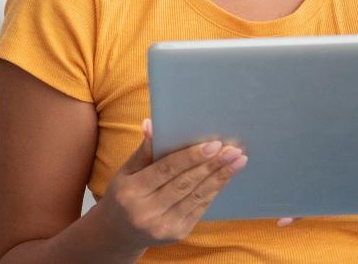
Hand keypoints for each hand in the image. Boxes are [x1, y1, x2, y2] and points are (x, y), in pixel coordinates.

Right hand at [97, 119, 246, 249]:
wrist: (120, 233)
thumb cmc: (124, 195)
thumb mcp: (126, 172)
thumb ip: (143, 150)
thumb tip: (152, 124)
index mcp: (131, 192)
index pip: (166, 170)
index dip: (191, 157)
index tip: (213, 144)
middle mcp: (146, 212)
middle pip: (185, 184)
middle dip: (212, 165)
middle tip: (232, 149)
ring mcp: (163, 226)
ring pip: (197, 197)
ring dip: (220, 177)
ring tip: (237, 160)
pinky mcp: (178, 233)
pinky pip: (200, 208)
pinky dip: (214, 190)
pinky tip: (225, 176)